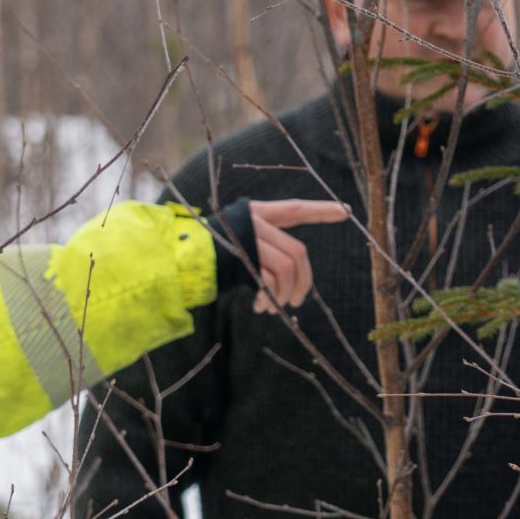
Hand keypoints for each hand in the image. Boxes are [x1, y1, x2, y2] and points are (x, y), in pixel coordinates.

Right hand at [214, 199, 349, 313]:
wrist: (173, 258)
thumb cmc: (204, 257)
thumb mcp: (236, 246)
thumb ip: (261, 251)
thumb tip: (289, 282)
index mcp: (255, 213)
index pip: (294, 209)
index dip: (321, 210)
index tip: (346, 212)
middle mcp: (254, 221)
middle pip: (297, 251)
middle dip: (303, 281)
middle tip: (297, 302)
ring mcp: (250, 237)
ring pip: (287, 267)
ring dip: (285, 294)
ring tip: (272, 309)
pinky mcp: (244, 254)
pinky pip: (269, 279)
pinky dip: (268, 297)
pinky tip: (259, 307)